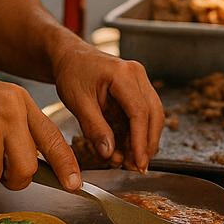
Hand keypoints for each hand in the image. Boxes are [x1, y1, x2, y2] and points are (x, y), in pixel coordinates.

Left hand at [49, 39, 164, 170]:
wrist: (70, 56)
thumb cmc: (72, 73)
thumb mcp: (78, 102)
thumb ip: (94, 128)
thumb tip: (109, 153)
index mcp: (123, 74)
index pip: (139, 112)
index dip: (140, 141)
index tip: (138, 162)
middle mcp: (137, 75)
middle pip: (153, 114)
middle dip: (148, 144)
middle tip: (138, 167)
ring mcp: (140, 81)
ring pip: (153, 115)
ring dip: (145, 140)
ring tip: (132, 161)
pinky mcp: (137, 89)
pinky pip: (144, 113)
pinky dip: (139, 132)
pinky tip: (129, 148)